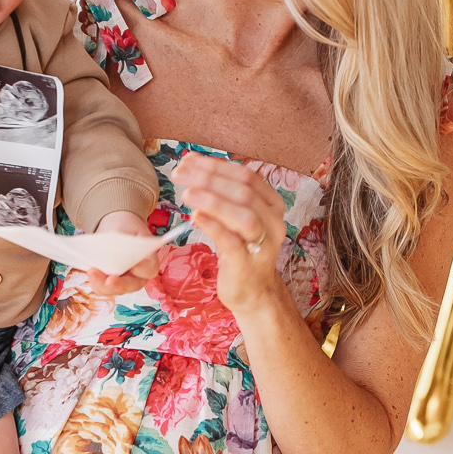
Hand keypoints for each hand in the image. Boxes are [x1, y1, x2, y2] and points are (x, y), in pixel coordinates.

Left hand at [83, 212, 161, 297]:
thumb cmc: (125, 229)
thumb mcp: (126, 229)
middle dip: (118, 285)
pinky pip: (102, 287)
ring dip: (102, 284)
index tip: (135, 266)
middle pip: (130, 285)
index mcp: (149, 261)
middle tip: (108, 281)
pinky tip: (90, 272)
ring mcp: (124, 282)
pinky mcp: (110, 283)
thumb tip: (111, 252)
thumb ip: (122, 240)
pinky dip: (95, 281)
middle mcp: (138, 276)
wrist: (117, 231)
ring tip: (92, 272)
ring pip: (114, 290)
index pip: (149, 268)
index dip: (143, 269)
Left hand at [175, 155, 286, 317]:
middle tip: (180, 174)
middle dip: (209, 178)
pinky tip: (195, 217)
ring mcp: (263, 244)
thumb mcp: (233, 216)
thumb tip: (191, 162)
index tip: (188, 161)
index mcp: (271, 204)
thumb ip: (218, 190)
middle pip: (244, 191)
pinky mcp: (247, 264)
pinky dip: (214, 226)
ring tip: (187, 194)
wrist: (254, 292)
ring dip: (213, 200)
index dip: (216, 166)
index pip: (246, 175)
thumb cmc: (240, 248)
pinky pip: (232, 242)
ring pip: (243, 215)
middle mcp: (272, 221)